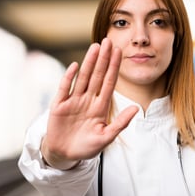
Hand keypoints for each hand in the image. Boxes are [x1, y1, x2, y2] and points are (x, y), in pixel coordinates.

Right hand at [41, 38, 137, 169]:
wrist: (65, 155)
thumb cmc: (87, 147)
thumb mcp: (106, 137)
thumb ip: (120, 123)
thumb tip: (136, 108)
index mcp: (100, 107)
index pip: (109, 83)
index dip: (114, 67)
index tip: (119, 52)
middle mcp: (88, 100)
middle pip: (97, 76)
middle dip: (103, 59)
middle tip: (108, 41)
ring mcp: (73, 101)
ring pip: (83, 78)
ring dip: (89, 63)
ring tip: (95, 47)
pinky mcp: (59, 106)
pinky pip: (65, 89)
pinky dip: (69, 78)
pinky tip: (75, 66)